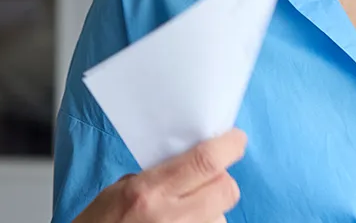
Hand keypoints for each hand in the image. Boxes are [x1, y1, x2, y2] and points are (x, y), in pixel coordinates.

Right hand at [74, 129, 246, 222]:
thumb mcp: (120, 189)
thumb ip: (160, 175)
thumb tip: (195, 162)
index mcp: (149, 192)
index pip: (205, 161)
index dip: (229, 146)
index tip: (234, 140)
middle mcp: (169, 217)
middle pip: (226, 188)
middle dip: (222, 180)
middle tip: (206, 181)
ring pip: (222, 216)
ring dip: (212, 211)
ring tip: (184, 214)